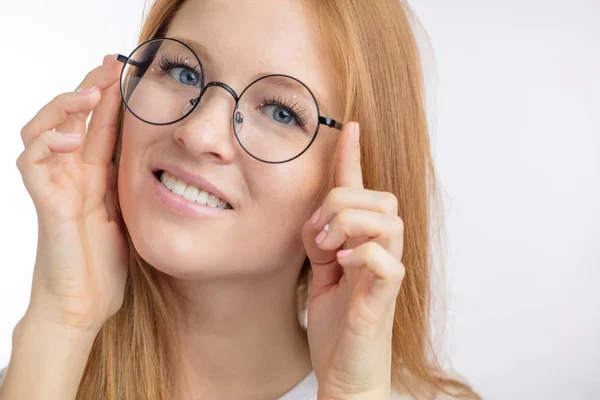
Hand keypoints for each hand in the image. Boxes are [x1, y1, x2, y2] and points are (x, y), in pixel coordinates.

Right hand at [16, 54, 128, 333]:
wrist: (84, 305)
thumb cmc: (106, 268)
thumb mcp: (131, 217)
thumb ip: (134, 189)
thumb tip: (162, 164)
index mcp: (96, 178)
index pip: (102, 127)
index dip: (112, 99)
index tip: (128, 71)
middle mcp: (72, 175)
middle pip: (73, 120)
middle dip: (91, 89)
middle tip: (110, 65)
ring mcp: (56, 186)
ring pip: (43, 129)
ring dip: (65, 107)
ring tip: (90, 95)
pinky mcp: (45, 202)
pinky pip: (31, 161)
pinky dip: (45, 142)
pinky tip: (68, 138)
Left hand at [302, 122, 405, 399]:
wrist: (345, 372)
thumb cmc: (337, 326)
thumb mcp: (319, 273)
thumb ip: (320, 241)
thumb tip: (316, 218)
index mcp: (361, 242)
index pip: (361, 190)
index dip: (353, 156)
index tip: (348, 126)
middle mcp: (380, 250)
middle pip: (377, 197)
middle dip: (341, 203)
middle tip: (317, 237)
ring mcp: (386, 271)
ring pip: (386, 218)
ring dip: (349, 225)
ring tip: (328, 252)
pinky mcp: (386, 295)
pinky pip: (386, 257)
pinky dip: (361, 253)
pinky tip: (342, 266)